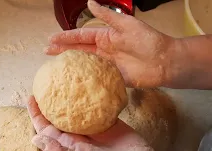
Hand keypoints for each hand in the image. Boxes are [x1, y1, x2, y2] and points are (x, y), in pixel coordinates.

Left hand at [27, 96, 168, 150]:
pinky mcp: (109, 122)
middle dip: (52, 103)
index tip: (32, 98)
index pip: (48, 129)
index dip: (38, 115)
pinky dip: (92, 100)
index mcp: (70, 148)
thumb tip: (35, 138)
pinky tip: (86, 88)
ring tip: (63, 83)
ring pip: (77, 111)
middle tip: (48, 85)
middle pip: (60, 117)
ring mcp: (94, 129)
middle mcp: (79, 137)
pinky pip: (97, 109)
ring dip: (70, 99)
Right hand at [46, 0, 179, 87]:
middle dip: (63, 50)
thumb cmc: (147, 40)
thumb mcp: (127, 24)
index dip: (66, 37)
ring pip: (85, 64)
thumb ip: (107, 15)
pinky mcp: (113, 78)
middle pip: (79, 50)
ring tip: (54, 65)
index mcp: (106, 36)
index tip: (51, 39)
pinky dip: (84, 79)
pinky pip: (96, 78)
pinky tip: (74, 80)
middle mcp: (105, 50)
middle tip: (46, 52)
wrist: (164, 61)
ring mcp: (108, 65)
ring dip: (70, 63)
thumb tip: (89, 2)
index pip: (81, 36)